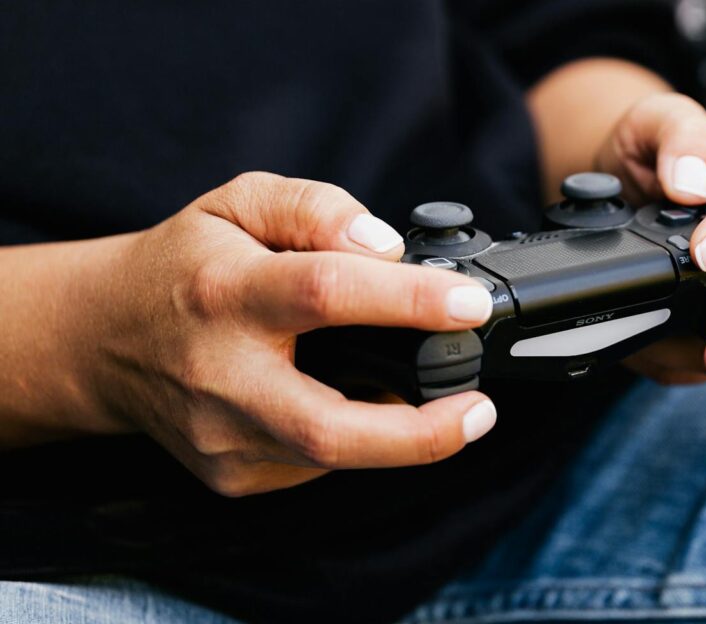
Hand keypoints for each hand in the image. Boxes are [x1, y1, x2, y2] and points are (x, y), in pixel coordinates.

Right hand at [84, 172, 497, 495]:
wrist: (104, 339)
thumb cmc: (186, 265)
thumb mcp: (242, 203)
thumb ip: (318, 209)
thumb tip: (386, 249)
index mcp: (226, 292)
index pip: (326, 294)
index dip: (409, 302)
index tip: (470, 304)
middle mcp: (220, 375)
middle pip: (328, 427)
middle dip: (420, 433)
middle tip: (479, 410)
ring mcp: (222, 437)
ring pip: (331, 458)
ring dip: (402, 438)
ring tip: (442, 403)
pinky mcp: (230, 474)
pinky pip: (317, 466)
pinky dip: (358, 440)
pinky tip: (364, 408)